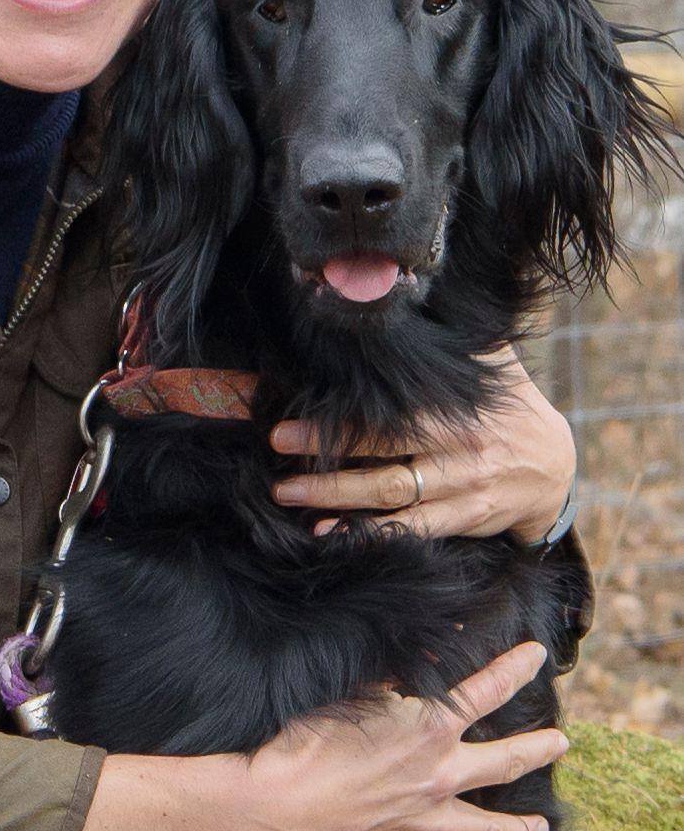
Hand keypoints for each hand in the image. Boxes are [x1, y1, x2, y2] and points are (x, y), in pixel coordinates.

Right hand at [239, 640, 564, 830]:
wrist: (282, 806)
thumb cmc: (310, 739)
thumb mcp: (356, 690)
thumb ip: (397, 674)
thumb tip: (430, 649)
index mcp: (431, 728)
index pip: (487, 690)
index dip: (516, 668)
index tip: (537, 656)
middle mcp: (440, 776)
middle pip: (507, 763)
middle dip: (539, 750)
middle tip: (562, 743)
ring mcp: (426, 823)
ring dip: (520, 830)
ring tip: (543, 828)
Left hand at [269, 349, 574, 543]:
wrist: (554, 467)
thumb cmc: (509, 407)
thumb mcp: (492, 363)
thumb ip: (454, 336)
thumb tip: (415, 295)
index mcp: (455, 409)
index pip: (387, 413)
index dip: (336, 417)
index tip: (287, 419)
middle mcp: (456, 449)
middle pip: (381, 452)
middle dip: (324, 452)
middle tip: (275, 447)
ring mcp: (459, 488)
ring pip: (390, 495)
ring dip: (336, 496)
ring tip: (289, 494)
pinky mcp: (464, 519)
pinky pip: (414, 529)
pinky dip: (371, 534)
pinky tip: (332, 535)